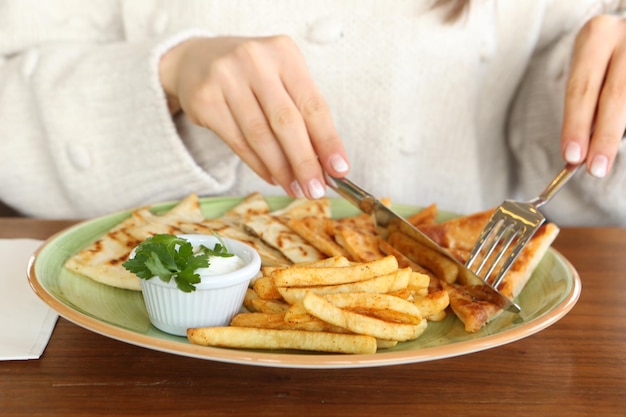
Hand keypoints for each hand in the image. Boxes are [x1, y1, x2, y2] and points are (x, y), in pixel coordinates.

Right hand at [158, 35, 349, 197]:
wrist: (196, 61)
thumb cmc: (251, 76)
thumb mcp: (280, 79)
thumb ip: (303, 114)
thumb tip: (326, 163)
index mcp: (284, 52)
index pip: (312, 104)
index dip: (328, 140)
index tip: (340, 169)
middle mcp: (254, 60)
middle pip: (286, 121)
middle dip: (305, 161)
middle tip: (316, 189)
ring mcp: (226, 78)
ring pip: (260, 136)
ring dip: (282, 169)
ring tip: (295, 188)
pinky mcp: (205, 100)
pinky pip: (238, 142)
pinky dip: (258, 165)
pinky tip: (272, 177)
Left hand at [561, 15, 625, 177]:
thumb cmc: (605, 61)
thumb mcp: (589, 70)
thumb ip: (585, 103)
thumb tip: (578, 151)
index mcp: (596, 35)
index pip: (580, 89)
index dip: (575, 125)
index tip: (571, 157)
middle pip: (614, 96)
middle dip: (604, 137)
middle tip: (595, 168)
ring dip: (619, 132)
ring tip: (606, 158)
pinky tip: (622, 138)